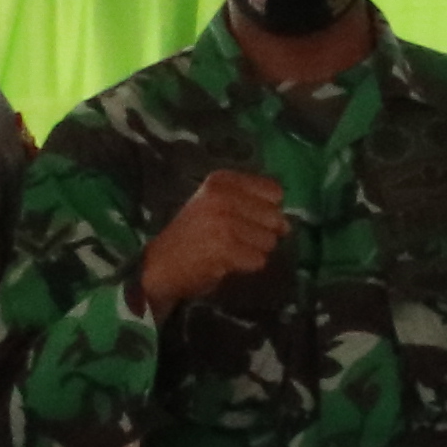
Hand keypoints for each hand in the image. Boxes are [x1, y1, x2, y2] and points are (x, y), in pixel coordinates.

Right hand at [138, 169, 290, 310]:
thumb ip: (251, 204)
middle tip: (235, 239)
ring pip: (269, 241)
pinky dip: (246, 266)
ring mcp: (223, 222)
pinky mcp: (225, 248)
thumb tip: (287, 223)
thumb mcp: (216, 205)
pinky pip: (259, 260)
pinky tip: (225, 262)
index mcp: (221, 180)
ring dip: (253, 251)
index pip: (274, 190)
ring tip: (228, 250)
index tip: (247, 218)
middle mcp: (222, 197)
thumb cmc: (193, 234)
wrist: (159, 265)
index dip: (268, 209)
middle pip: (275, 217)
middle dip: (262, 233)